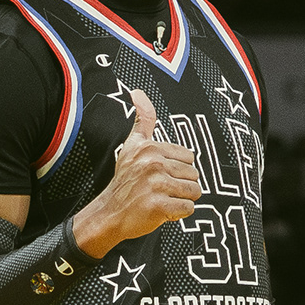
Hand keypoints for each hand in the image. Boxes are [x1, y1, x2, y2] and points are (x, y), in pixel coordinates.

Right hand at [71, 91, 201, 258]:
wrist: (110, 213)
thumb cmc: (125, 180)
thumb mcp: (132, 146)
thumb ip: (143, 119)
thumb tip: (138, 92)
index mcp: (150, 148)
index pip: (189, 157)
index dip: (178, 169)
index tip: (161, 175)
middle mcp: (153, 163)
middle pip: (194, 174)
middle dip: (182, 185)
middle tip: (162, 190)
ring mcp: (156, 185)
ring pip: (194, 191)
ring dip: (182, 199)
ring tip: (164, 198)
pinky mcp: (158, 206)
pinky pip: (188, 208)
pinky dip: (179, 213)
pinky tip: (164, 210)